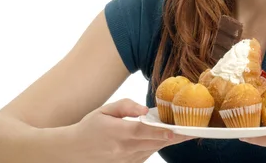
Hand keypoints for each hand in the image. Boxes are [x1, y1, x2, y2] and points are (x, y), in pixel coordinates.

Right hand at [70, 98, 192, 162]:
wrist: (73, 152)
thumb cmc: (89, 127)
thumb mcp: (104, 110)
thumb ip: (126, 107)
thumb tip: (144, 110)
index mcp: (116, 133)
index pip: (141, 132)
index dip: (159, 132)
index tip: (175, 131)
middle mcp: (121, 150)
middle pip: (152, 143)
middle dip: (174, 137)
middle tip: (193, 131)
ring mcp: (124, 160)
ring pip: (152, 150)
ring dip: (167, 142)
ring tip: (186, 133)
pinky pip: (146, 155)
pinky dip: (156, 146)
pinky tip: (166, 139)